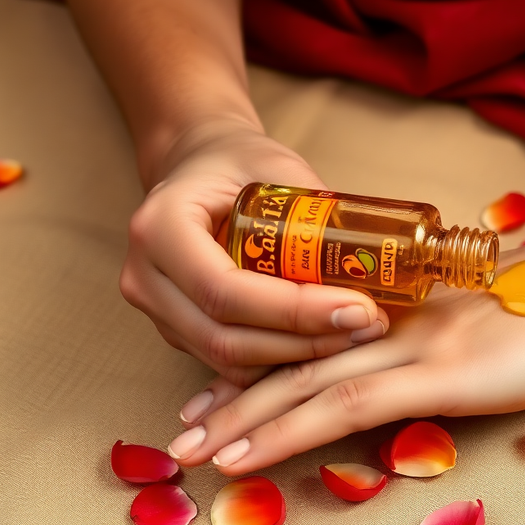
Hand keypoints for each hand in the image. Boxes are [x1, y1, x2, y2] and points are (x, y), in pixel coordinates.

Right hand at [121, 120, 388, 391]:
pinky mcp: (179, 331)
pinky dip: (282, 362)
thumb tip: (379, 257)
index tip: (358, 309)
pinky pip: (230, 363)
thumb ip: (316, 211)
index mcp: (160, 229)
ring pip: (228, 361)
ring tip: (358, 336)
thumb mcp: (277, 167)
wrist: (196, 165)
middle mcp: (145, 277)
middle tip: (368, 327)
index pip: (225, 290)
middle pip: (225, 338)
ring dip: (298, 359)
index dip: (294, 311)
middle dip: (304, 343)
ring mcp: (157, 311)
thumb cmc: (237, 161)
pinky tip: (329, 344)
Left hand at [165, 213, 524, 471]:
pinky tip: (248, 454)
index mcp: (419, 314)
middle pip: (300, 363)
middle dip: (236, 398)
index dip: (272, 368)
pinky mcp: (442, 374)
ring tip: (193, 448)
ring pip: (306, 384)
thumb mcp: (511, 325)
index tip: (226, 392)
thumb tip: (456, 366)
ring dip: (243, 418)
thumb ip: (471, 343)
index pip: (328, 344)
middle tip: (185, 428)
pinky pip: (347, 407)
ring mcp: (420, 348)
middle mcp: (405, 326)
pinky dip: (288, 431)